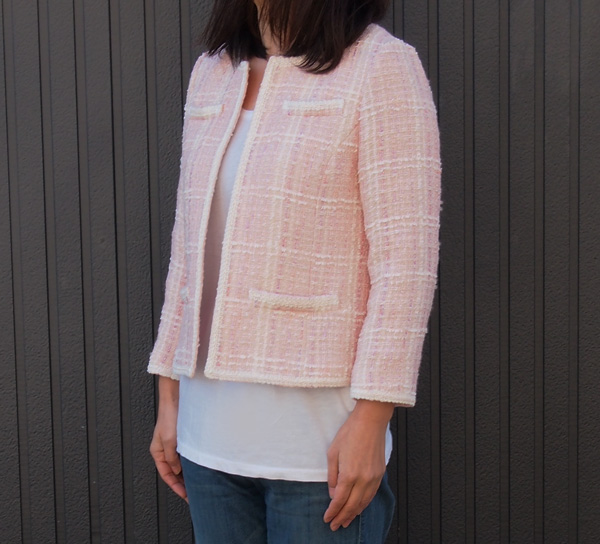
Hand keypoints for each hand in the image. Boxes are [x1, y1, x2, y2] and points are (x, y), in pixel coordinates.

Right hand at [149, 377, 187, 502]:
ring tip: (199, 484)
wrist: (177, 399)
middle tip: (194, 494)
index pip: (167, 474)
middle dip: (183, 483)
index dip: (176, 486)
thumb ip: (172, 458)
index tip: (185, 496)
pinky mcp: (183, 439)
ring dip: (188, 474)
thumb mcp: (169, 441)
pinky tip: (200, 468)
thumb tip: (176, 471)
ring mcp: (174, 444)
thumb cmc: (170, 417)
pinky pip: (187, 456)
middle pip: (174, 472)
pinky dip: (192, 463)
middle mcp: (165, 450)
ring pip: (181, 464)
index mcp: (158, 452)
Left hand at [323, 399, 393, 530]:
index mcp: (349, 474)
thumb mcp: (333, 452)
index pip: (339, 500)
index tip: (327, 519)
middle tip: (335, 526)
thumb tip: (332, 493)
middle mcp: (363, 479)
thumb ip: (332, 475)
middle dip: (342, 517)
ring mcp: (373, 478)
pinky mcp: (379, 474)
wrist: (370, 422)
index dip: (332, 512)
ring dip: (353, 514)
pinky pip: (371, 495)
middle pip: (351, 506)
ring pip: (363, 503)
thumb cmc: (349, 433)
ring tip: (346, 521)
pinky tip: (359, 508)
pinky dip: (364, 504)